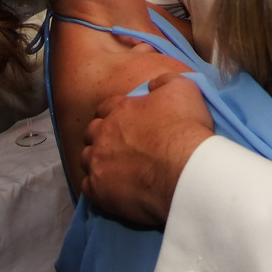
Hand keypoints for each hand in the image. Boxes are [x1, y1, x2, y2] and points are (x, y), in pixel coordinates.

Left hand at [79, 73, 213, 225]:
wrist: (185, 169)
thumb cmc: (185, 129)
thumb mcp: (183, 88)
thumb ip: (164, 82)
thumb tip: (152, 85)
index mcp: (122, 110)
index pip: (106, 107)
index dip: (114, 113)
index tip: (123, 121)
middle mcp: (105, 133)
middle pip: (92, 131)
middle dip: (101, 136)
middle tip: (117, 144)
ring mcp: (99, 161)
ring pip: (86, 158)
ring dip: (97, 160)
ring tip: (113, 168)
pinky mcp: (98, 189)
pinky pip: (87, 187)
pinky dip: (97, 187)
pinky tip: (111, 189)